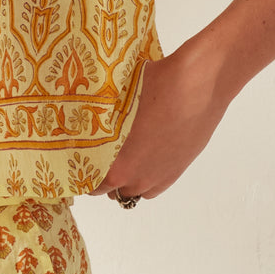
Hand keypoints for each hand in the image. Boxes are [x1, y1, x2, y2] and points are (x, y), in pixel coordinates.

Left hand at [92, 46, 229, 201]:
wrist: (199, 84)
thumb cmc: (156, 87)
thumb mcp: (116, 99)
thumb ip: (101, 120)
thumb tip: (85, 113)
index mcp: (117, 163)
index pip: (90, 182)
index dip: (81, 172)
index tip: (76, 159)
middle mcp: (137, 176)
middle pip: (109, 189)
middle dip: (100, 175)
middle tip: (95, 155)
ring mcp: (159, 176)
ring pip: (133, 190)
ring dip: (123, 179)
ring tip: (119, 157)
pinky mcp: (177, 170)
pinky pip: (153, 188)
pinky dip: (144, 180)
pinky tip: (141, 161)